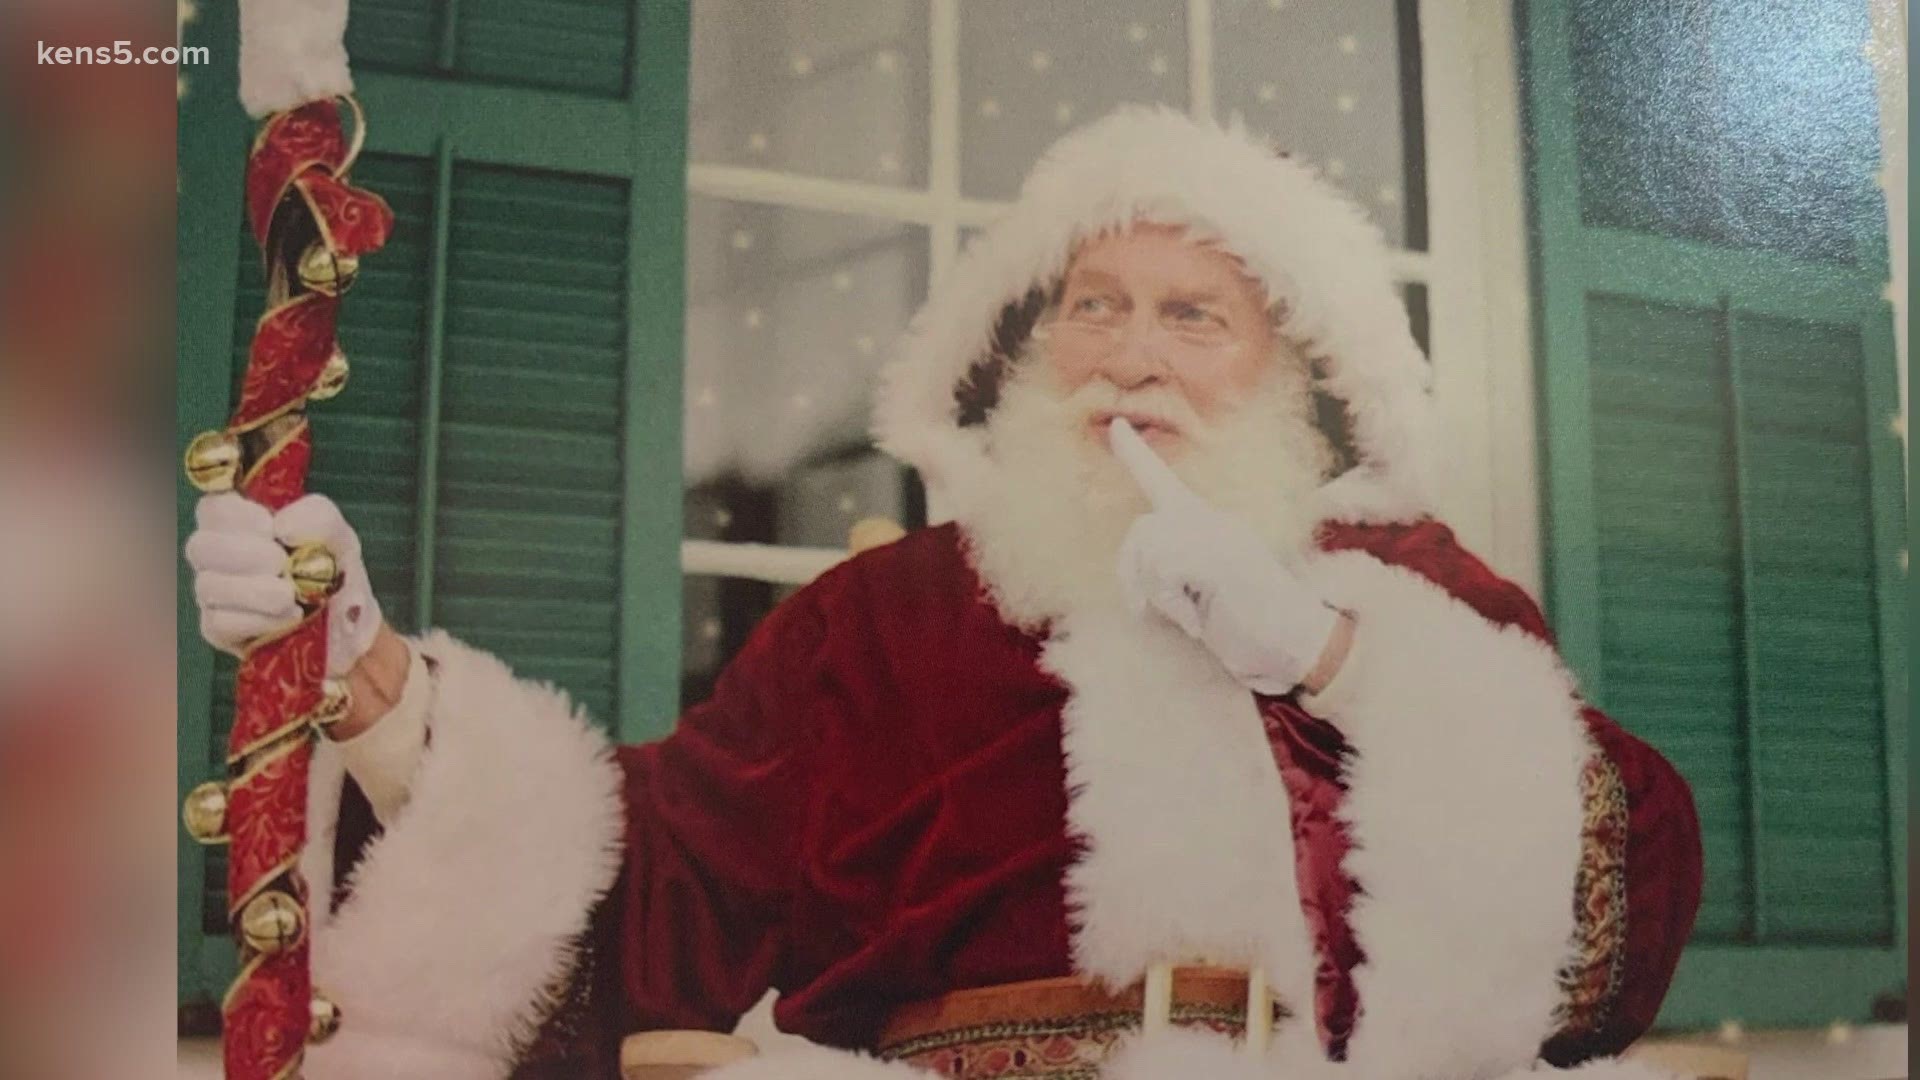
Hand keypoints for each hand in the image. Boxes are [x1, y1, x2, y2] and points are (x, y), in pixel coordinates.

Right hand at [185, 492, 383, 676]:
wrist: (350, 624)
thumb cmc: (333, 571)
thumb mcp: (338, 536)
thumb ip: (317, 517)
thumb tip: (282, 528)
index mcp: (240, 521)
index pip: (212, 507)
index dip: (235, 515)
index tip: (269, 526)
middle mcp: (217, 555)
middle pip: (200, 546)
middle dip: (243, 554)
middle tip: (281, 563)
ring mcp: (213, 593)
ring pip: (208, 586)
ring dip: (254, 590)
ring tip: (291, 595)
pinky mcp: (218, 630)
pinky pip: (220, 623)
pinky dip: (258, 619)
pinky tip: (289, 617)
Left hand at [1109, 419, 1341, 694]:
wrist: (1296, 644)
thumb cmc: (1246, 624)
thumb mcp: (1199, 592)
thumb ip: (1172, 570)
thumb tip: (1131, 579)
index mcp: (1208, 524)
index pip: (1163, 482)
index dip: (1136, 453)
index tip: (1116, 425)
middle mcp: (1214, 521)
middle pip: (1142, 529)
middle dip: (1130, 574)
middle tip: (1147, 611)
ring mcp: (1220, 535)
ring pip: (1150, 550)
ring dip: (1159, 596)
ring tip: (1190, 615)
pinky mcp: (1222, 556)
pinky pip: (1164, 571)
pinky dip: (1173, 605)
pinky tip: (1200, 622)